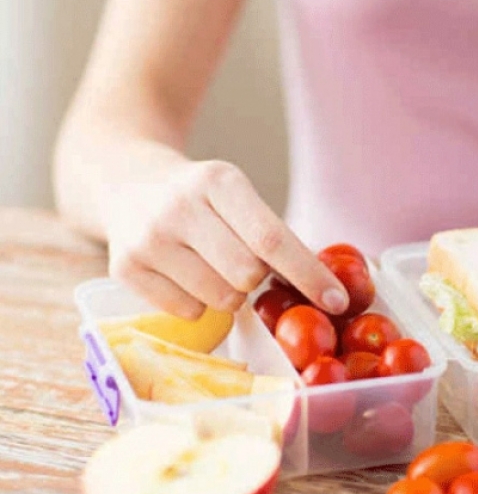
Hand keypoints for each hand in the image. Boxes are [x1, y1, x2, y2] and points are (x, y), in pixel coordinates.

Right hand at [101, 160, 348, 319]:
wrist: (125, 180)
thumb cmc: (200, 198)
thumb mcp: (236, 195)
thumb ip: (274, 236)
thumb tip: (327, 291)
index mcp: (218, 181)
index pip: (272, 238)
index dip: (309, 274)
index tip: (338, 301)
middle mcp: (179, 206)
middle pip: (247, 275)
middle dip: (257, 280)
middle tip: (244, 265)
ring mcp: (148, 238)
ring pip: (219, 299)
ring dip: (229, 294)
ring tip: (210, 266)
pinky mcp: (124, 268)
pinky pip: (188, 313)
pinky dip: (198, 303)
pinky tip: (183, 274)